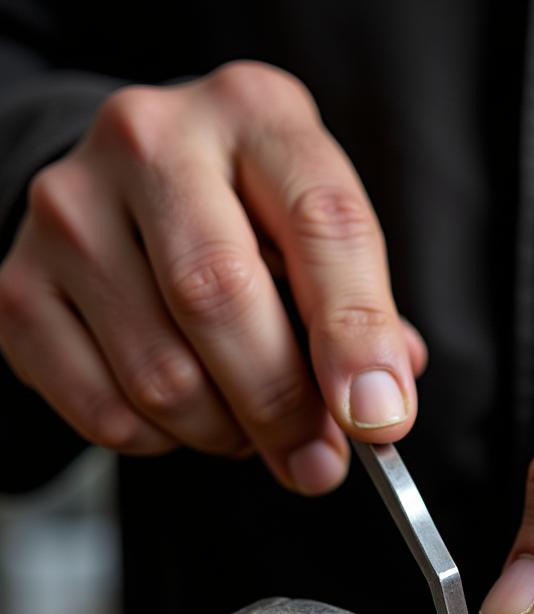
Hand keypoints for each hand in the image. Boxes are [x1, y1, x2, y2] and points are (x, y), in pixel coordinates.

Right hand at [0, 62, 425, 493]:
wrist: (128, 188)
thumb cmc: (245, 216)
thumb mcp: (315, 231)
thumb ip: (360, 310)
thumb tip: (380, 401)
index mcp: (254, 116)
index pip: (323, 225)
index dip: (356, 337)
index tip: (380, 419)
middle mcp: (151, 142)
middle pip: (221, 299)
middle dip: (285, 408)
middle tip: (318, 461)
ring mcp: (70, 211)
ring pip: (163, 374)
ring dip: (226, 432)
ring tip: (250, 424)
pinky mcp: (19, 286)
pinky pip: (106, 410)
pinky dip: (163, 442)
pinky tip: (186, 415)